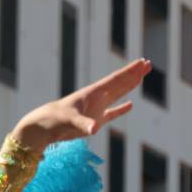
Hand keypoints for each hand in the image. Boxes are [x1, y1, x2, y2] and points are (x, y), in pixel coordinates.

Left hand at [12, 59, 151, 150]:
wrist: (43, 127)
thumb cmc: (55, 120)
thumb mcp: (70, 121)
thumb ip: (84, 124)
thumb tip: (95, 129)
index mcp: (92, 93)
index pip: (115, 79)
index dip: (129, 71)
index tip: (142, 62)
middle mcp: (96, 99)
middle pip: (119, 83)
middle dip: (134, 74)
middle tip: (148, 64)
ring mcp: (95, 109)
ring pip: (117, 95)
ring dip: (130, 87)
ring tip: (141, 77)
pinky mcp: (94, 121)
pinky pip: (111, 114)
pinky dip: (121, 110)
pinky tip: (130, 105)